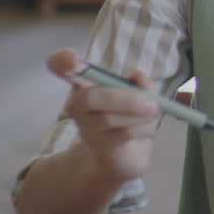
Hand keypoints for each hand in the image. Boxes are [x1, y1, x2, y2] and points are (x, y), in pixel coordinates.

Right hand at [48, 49, 159, 182]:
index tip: (70, 58)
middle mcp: (78, 105)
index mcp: (86, 85)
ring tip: (152, 115)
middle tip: (151, 104)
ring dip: (140, 117)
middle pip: (89, 98)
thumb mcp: (140, 96)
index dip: (61, 62)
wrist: (126, 155)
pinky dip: (142, 130)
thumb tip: (136, 76)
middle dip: (125, 99)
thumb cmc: (130, 118)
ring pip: (108, 119)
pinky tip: (145, 130)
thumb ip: (140, 84)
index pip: (61, 68)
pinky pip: (120, 135)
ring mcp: (85, 128)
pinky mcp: (98, 147)